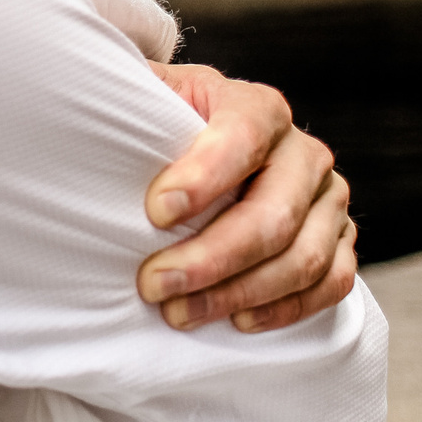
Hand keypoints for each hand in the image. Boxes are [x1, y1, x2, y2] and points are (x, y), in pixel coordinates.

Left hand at [136, 63, 356, 332]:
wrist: (214, 150)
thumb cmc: (170, 131)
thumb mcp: (151, 102)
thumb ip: (131, 102)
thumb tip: (82, 105)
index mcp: (258, 108)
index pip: (243, 136)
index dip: (203, 177)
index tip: (155, 213)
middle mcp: (304, 152)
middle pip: (273, 214)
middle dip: (210, 258)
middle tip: (153, 284)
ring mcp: (328, 200)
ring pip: (303, 258)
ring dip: (238, 293)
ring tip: (178, 311)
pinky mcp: (339, 241)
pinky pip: (330, 285)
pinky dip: (285, 309)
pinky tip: (237, 320)